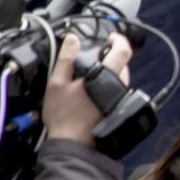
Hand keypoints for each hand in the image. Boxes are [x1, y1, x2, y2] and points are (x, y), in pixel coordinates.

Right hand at [41, 32, 132, 146]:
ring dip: (110, 71)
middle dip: (111, 56)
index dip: (120, 40)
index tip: (111, 37)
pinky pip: (118, 89)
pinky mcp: (118, 107)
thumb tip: (72, 39)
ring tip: (91, 74)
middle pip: (122, 64)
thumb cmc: (63, 114)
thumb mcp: (56, 83)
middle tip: (95, 56)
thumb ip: (66, 59)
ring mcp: (120, 98)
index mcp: (105, 77)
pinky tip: (94, 89)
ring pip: (120, 77)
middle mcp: (118, 86)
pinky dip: (109, 84)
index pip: (123, 51)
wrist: (73, 142)